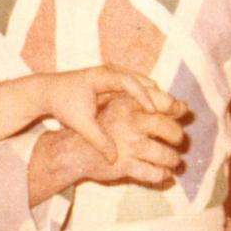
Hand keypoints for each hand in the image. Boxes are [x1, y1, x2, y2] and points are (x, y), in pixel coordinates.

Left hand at [39, 68, 186, 161]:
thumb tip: (113, 159)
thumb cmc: (63, 104)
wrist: (50, 90)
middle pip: (143, 80)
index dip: (142, 96)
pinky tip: (163, 113)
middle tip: (180, 109)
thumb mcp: (79, 124)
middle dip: (161, 95)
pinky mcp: (118, 81)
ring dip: (160, 96)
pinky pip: (140, 88)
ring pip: (145, 83)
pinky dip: (152, 98)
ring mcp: (117, 74)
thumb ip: (97, 140)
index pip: (128, 83)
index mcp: (102, 77)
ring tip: (178, 112)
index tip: (153, 111)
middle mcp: (113, 72)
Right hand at [61, 94, 188, 187]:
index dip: (178, 108)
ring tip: (174, 161)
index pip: (165, 103)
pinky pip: (153, 173)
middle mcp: (131, 123)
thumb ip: (148, 104)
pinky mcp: (124, 166)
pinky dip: (163, 175)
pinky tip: (164, 174)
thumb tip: (184, 107)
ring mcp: (128, 146)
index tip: (182, 112)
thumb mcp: (120, 107)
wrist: (74, 150)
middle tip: (178, 141)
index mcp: (130, 105)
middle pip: (170, 129)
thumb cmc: (103, 127)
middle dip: (178, 137)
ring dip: (173, 160)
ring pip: (165, 155)